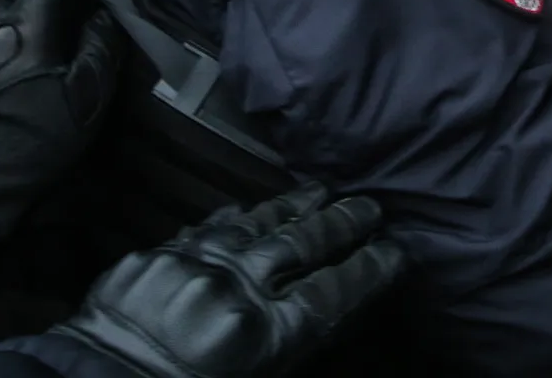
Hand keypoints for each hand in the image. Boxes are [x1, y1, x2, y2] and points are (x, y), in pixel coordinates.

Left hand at [57, 184, 407, 377]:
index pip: (331, 293)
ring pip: (257, 225)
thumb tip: (327, 304)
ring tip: (324, 192)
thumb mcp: (254, 376)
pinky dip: (237, 216)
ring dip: (295, 207)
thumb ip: (287, 341)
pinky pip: (207, 227)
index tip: (396, 251)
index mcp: (262, 336)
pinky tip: (254, 208)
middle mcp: (233, 291)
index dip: (368, 269)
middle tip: (372, 207)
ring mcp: (192, 266)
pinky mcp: (156, 256)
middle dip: (342, 224)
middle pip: (301, 246)